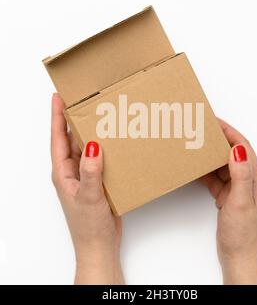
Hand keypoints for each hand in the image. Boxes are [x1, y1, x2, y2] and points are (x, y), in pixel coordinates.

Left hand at [51, 93, 123, 284]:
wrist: (99, 244)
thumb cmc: (89, 226)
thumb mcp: (88, 197)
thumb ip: (90, 171)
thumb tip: (92, 145)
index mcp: (63, 172)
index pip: (58, 138)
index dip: (57, 117)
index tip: (58, 97)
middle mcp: (71, 171)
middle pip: (71, 138)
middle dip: (74, 118)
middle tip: (82, 99)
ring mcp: (84, 175)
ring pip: (85, 147)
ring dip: (90, 132)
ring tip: (99, 114)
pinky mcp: (96, 180)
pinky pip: (98, 157)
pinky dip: (104, 147)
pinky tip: (113, 140)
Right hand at [201, 119, 256, 284]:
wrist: (239, 259)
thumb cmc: (244, 235)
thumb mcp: (242, 203)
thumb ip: (241, 175)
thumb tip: (237, 149)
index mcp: (255, 178)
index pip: (243, 147)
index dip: (230, 132)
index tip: (215, 122)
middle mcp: (248, 181)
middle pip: (232, 154)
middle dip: (217, 141)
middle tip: (202, 132)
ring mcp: (237, 189)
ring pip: (222, 166)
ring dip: (210, 157)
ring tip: (196, 147)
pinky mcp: (228, 197)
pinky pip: (216, 179)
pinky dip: (206, 173)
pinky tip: (195, 170)